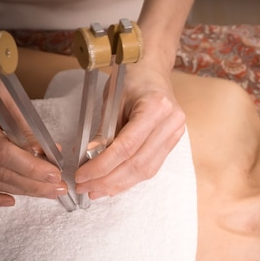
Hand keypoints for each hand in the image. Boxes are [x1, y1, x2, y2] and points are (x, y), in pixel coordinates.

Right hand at [0, 78, 67, 206]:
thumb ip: (23, 125)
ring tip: (48, 192)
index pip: (6, 155)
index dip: (32, 168)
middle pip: (4, 174)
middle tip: (60, 189)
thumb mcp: (3, 99)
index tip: (55, 175)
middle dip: (35, 185)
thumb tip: (47, 149)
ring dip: (24, 190)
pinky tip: (11, 200)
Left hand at [74, 60, 185, 199]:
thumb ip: (103, 132)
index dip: (102, 166)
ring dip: (120, 184)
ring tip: (98, 190)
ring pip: (146, 170)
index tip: (83, 175)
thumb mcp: (112, 101)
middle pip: (138, 163)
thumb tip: (88, 160)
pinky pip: (151, 166)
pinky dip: (131, 178)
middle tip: (86, 188)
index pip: (127, 147)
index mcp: (157, 108)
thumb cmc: (131, 79)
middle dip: (109, 180)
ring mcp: (176, 134)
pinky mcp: (173, 142)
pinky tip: (114, 184)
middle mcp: (172, 123)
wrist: (152, 70)